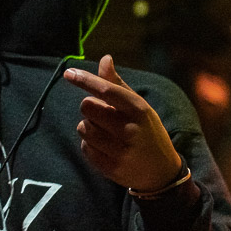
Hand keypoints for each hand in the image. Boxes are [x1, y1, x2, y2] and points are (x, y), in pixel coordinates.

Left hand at [63, 55, 183, 191]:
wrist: (161, 172)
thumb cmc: (146, 131)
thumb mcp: (138, 106)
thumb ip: (117, 84)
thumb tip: (105, 59)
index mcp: (139, 110)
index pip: (107, 90)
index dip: (85, 80)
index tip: (69, 72)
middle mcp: (130, 129)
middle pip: (87, 106)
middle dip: (90, 107)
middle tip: (104, 115)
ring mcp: (120, 150)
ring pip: (82, 127)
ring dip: (88, 126)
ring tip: (105, 132)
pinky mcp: (111, 168)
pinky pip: (84, 147)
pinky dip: (89, 144)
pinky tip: (105, 147)